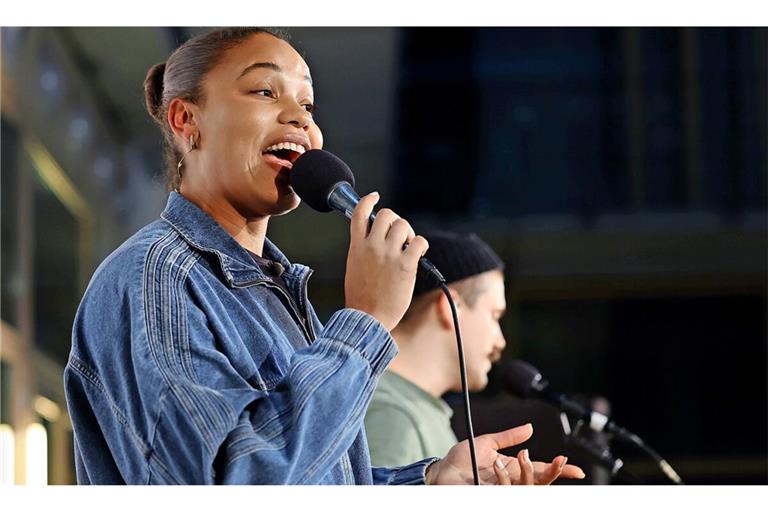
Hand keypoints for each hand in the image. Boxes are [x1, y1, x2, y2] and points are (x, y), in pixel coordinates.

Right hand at [344, 193, 428, 330]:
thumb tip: (375, 241)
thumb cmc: (361, 299)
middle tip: (400, 237)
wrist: (367, 319)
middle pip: (387, 214)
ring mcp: (389, 254)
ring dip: (409, 234)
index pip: (360, 213)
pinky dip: (422, 245)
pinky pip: (420, 242)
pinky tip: (419, 255)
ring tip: (409, 248)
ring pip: (404, 225)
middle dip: (396, 221)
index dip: (368, 201)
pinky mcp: (405, 265)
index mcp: (356, 246)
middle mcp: (372, 246)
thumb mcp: (354, 267)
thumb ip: (363, 251)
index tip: (375, 197)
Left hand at [426, 423, 585, 484]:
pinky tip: (497, 466)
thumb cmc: (461, 459)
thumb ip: (509, 436)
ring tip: (520, 456)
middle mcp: (511, 483)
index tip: (577, 471)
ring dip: (528, 471)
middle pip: (540, 482)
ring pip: (528, 488)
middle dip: (553, 473)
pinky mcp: (492, 495)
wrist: (441, 471)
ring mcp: (502, 491)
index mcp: (513, 469)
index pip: (541, 472)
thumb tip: (530, 427)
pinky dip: (505, 478)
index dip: (558, 471)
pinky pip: (506, 491)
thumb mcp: (487, 443)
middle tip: (559, 461)